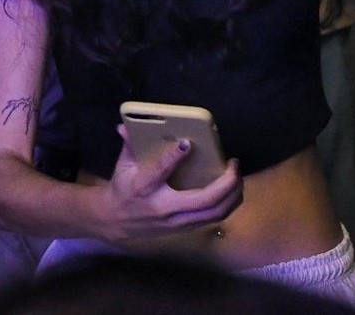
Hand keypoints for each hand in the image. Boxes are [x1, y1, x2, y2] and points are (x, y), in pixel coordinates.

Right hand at [98, 125, 243, 244]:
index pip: (160, 171)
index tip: (188, 143)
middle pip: (204, 200)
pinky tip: (233, 190)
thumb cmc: (123, 188)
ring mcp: (177, 221)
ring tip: (237, 176)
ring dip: (233, 195)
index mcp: (144, 187)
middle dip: (225, 183)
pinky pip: (214, 218)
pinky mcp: (185, 228)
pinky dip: (228, 204)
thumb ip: (129, 145)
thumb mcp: (122, 166)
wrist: (117, 222)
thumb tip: (125, 126)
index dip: (174, 157)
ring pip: (215, 213)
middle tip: (234, 164)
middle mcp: (163, 207)